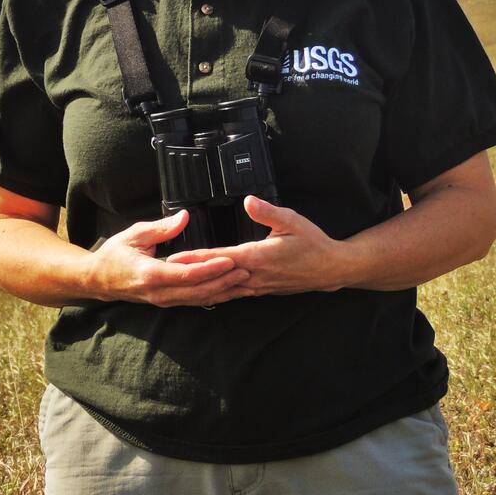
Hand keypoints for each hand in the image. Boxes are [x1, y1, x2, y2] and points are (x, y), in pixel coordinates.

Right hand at [88, 210, 251, 306]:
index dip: (210, 268)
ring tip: (244, 282)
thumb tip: (185, 217)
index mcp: (150, 274)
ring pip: (199, 300)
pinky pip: (194, 301)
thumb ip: (161, 228)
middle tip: (247, 271)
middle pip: (199, 291)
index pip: (187, 274)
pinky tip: (228, 291)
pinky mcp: (167, 302)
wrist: (98, 280)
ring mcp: (164, 300)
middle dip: (224, 282)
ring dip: (223, 292)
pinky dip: (213, 297)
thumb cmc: (114, 255)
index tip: (229, 260)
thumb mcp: (135, 234)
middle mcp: (159, 292)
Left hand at [168, 196, 350, 295]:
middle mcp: (254, 275)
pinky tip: (205, 293)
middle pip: (214, 275)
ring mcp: (258, 286)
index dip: (195, 257)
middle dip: (189, 275)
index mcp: (258, 257)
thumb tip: (248, 201)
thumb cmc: (313, 243)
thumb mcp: (292, 221)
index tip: (174, 258)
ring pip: (222, 288)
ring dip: (200, 286)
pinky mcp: (262, 290)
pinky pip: (234, 292)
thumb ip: (268, 212)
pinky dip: (217, 292)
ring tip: (177, 285)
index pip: (219, 257)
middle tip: (163, 274)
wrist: (332, 269)